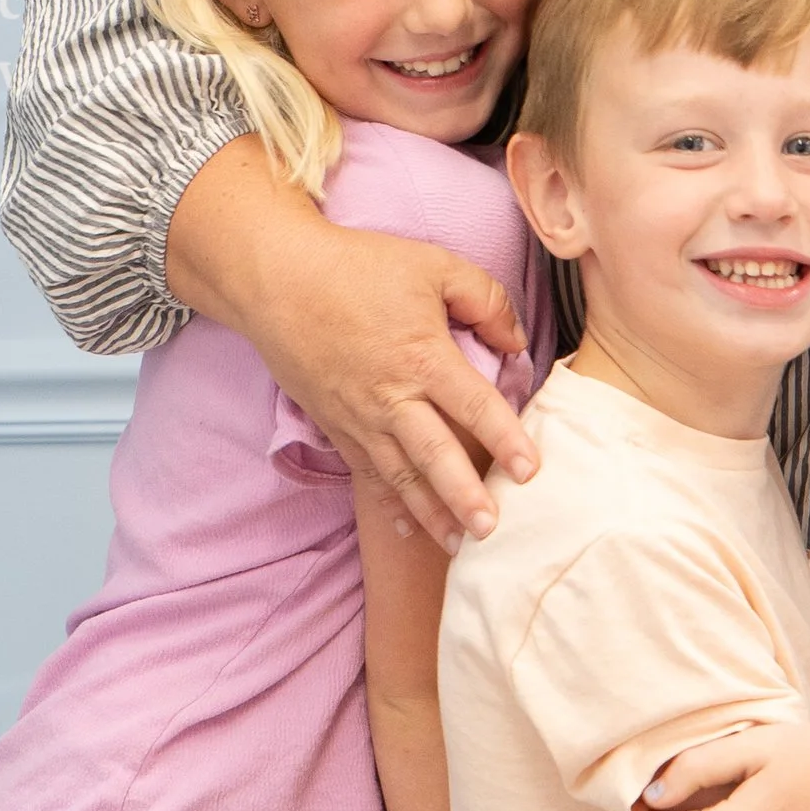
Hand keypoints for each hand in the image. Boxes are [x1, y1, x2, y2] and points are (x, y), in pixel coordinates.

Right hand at [170, 139, 535, 556]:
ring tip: (459, 546)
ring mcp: (360, 417)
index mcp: (423, 356)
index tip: (530, 471)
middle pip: (434, 455)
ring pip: (401, 475)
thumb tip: (516, 341)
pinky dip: (388, 502)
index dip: (505, 438)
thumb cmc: (358, 268)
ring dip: (431, 512)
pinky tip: (409, 526)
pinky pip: (367, 473)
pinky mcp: (336, 425)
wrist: (278, 281)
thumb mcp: (433, 264)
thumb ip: (485, 299)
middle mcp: (392, 396)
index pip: (474, 405)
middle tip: (491, 529)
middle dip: (463, 495)